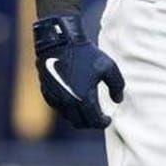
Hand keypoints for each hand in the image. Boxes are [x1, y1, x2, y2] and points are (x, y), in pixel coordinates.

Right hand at [32, 14, 123, 128]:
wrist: (59, 42)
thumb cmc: (85, 53)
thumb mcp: (108, 67)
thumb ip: (117, 86)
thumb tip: (118, 100)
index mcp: (83, 98)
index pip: (94, 121)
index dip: (103, 122)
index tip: (108, 119)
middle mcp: (67, 102)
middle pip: (80, 123)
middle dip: (91, 122)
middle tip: (99, 117)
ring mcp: (55, 99)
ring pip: (69, 117)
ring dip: (79, 116)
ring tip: (88, 108)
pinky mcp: (47, 93)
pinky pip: (59, 108)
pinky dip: (68, 109)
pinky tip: (75, 100)